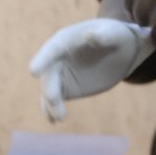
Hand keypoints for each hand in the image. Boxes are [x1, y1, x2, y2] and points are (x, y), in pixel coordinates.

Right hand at [30, 18, 154, 121]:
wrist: (122, 51)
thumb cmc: (116, 36)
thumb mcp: (114, 33)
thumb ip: (104, 35)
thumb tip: (90, 36)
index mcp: (65, 40)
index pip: (51, 50)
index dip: (42, 59)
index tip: (33, 71)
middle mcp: (57, 58)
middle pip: (49, 74)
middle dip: (49, 87)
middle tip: (53, 99)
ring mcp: (61, 74)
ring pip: (50, 90)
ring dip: (51, 104)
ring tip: (59, 117)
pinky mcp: (67, 88)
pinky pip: (55, 100)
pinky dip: (51, 110)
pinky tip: (53, 121)